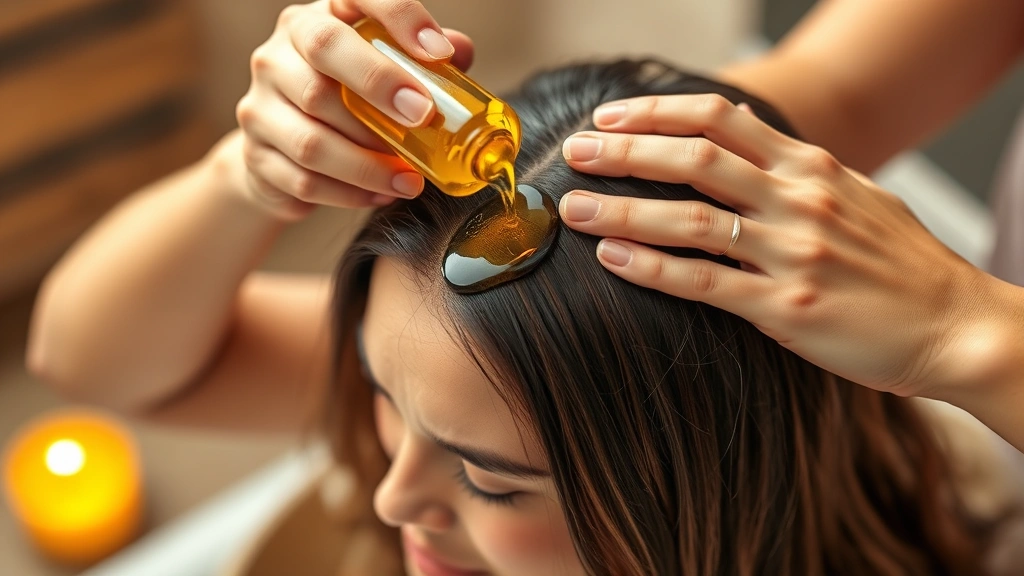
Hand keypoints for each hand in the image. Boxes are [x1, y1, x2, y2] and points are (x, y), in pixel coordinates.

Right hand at [232, 0, 473, 219]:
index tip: (438, 51)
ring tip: (408, 180)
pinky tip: (379, 195)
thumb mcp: (379, 73)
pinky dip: (350, 193)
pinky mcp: (255, 155)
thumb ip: (419, 60)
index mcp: (316, 20)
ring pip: (313, 134)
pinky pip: (304, 179)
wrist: (279, 154)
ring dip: (369, 164)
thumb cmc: (342, 103)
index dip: (398, 16)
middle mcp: (279, 52)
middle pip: (323, 52)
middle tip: (422, 116)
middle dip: (379, 84)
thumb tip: (459, 52)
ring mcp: (260, 104)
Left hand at [558, 94, 998, 397]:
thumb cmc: (903, 263)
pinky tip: (614, 260)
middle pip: (695, 158)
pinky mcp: (788, 309)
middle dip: (625, 152)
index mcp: (811, 166)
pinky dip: (653, 268)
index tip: (611, 118)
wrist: (956, 324)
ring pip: (691, 218)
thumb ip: (795, 169)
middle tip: (575, 153)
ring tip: (575, 209)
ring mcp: (793, 253)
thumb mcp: (855, 194)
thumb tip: (741, 137)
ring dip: (624, 209)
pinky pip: (706, 283)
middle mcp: (798, 199)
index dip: (656, 113)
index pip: (720, 118)